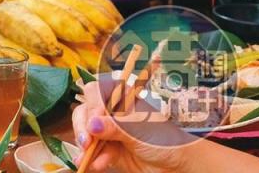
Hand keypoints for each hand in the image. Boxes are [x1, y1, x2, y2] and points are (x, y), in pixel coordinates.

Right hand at [72, 81, 189, 172]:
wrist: (176, 166)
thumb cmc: (164, 140)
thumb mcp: (139, 130)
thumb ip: (115, 127)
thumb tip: (92, 125)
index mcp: (120, 98)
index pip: (95, 92)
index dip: (91, 105)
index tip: (94, 122)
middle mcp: (111, 112)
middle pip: (84, 112)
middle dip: (82, 127)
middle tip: (86, 143)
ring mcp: (108, 131)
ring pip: (85, 133)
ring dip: (86, 147)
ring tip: (86, 159)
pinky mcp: (107, 149)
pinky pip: (93, 152)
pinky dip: (93, 159)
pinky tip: (97, 165)